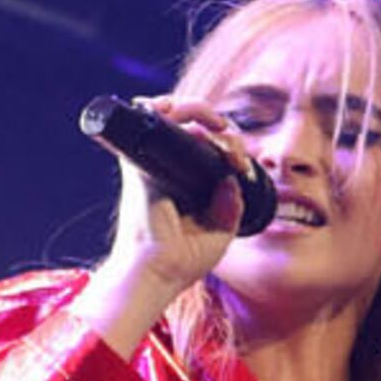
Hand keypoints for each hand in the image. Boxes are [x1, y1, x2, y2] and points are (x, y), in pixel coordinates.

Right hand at [78, 98, 258, 349]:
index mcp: (190, 182)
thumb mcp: (220, 232)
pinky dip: (163, 108)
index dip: (231, 146)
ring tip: (217, 127)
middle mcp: (171, 168)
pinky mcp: (139, 163)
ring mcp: (154, 162)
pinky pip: (149, 121)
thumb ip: (232, 205)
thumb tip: (232, 176)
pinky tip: (180, 110)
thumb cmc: (182, 260)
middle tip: (233, 148)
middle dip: (222, 126)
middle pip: (198, 125)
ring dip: (199, 110)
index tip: (241, 166)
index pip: (212, 147)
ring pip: (177, 116)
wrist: (156, 273)